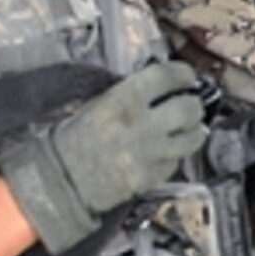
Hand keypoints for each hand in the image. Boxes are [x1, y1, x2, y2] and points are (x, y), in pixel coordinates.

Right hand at [0, 61, 206, 252]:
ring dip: (195, 130)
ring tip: (191, 128)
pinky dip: (177, 155)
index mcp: (123, 100)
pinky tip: (169, 152)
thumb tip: (163, 86)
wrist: (59, 182)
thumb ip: (132, 94)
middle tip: (190, 105)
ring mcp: (150, 153)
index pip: (167, 76)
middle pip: (188, 108)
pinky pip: (177, 162)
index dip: (183, 74)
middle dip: (194, 104)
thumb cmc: (75, 138)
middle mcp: (141, 125)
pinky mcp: (152, 178)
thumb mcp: (99, 104)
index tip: (187, 77)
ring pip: (193, 137)